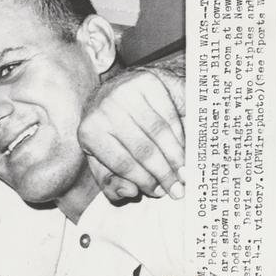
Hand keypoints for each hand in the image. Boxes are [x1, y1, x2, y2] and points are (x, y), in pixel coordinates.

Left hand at [79, 68, 184, 201]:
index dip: (144, 181)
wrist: (113, 93)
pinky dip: (181, 135)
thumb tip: (129, 192)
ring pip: (159, 132)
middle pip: (143, 149)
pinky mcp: (147, 83)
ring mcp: (125, 93)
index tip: (159, 192)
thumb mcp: (101, 159)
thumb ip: (111, 181)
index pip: (122, 163)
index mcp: (89, 131)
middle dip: (164, 173)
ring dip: (176, 157)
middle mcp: (105, 109)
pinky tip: (186, 149)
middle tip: (179, 188)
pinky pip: (169, 115)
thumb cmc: (109, 133)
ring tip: (185, 173)